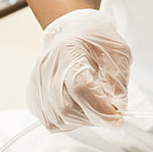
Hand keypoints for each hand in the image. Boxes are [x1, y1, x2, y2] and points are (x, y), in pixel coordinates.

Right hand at [27, 8, 131, 131]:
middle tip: (110, 113)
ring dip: (81, 121)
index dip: (99, 109)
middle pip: (66, 108)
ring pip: (56, 119)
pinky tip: (80, 107)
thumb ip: (118, 81)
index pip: (80, 88)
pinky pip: (49, 120)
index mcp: (70, 51)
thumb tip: (117, 109)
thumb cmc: (95, 38)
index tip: (117, 120)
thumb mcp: (118, 52)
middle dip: (93, 117)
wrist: (74, 30)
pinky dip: (69, 120)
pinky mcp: (33, 94)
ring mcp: (37, 82)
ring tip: (95, 107)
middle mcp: (48, 68)